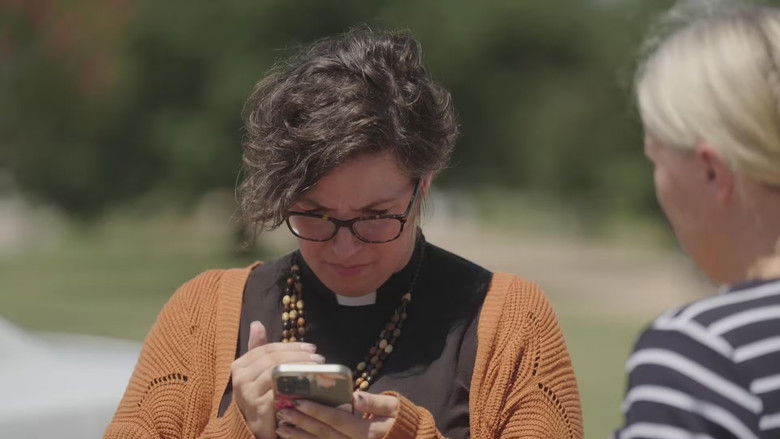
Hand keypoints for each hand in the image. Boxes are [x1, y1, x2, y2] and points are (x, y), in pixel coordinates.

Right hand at [231, 321, 324, 438]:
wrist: (256, 428)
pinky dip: (296, 387)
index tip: (311, 348)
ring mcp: (248, 394)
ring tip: (318, 370)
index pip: (268, 349)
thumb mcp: (258, 372)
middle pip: (274, 360)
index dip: (291, 347)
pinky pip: (279, 392)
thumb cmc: (260, 397)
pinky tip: (310, 386)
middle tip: (319, 359)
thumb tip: (257, 323)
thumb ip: (259, 349)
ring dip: (300, 369)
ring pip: (277, 373)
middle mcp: (240, 378)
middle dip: (299, 357)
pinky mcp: (259, 408)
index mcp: (240, 365)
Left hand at [274, 391, 397, 438]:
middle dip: (301, 422)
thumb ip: (375, 403)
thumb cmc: (400, 421)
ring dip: (299, 437)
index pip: (337, 420)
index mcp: (366, 432)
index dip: (317, 411)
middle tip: (282, 411)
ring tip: (281, 427)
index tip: (299, 400)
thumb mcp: (393, 408)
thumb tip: (356, 396)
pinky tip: (292, 438)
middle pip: (324, 434)